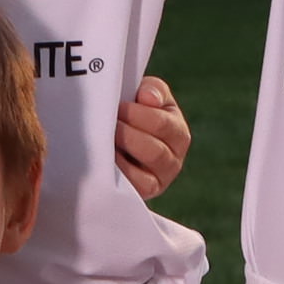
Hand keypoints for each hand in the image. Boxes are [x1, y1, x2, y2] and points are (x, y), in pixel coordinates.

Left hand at [114, 75, 191, 197]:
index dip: (137, 115)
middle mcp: (174, 159)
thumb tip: (149, 98)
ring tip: (104, 140)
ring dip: (122, 152)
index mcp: (178, 133)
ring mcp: (160, 180)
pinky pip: (137, 186)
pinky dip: (121, 172)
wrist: (121, 139)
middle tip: (108, 124)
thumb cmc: (136, 114)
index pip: (162, 124)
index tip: (118, 107)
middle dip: (126, 135)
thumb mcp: (148, 97)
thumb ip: (153, 91)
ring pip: (144, 172)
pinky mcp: (145, 193)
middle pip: (154, 151)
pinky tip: (106, 159)